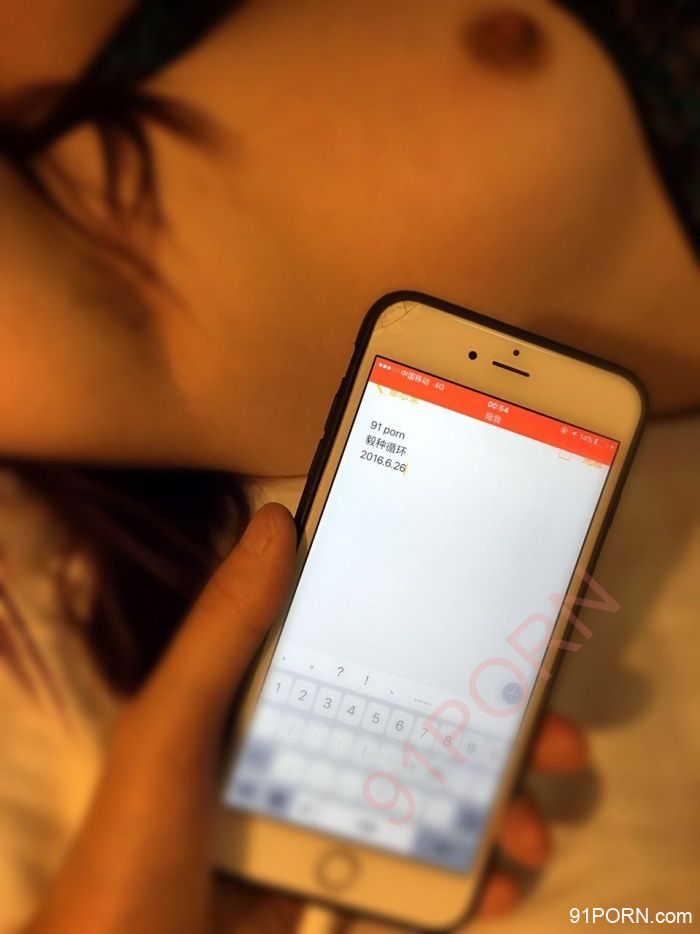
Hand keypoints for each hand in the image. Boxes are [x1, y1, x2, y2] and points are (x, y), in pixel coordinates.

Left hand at [25, 502, 587, 933]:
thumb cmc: (137, 848)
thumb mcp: (172, 730)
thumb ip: (222, 633)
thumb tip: (277, 520)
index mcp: (269, 698)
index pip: (368, 648)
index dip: (438, 636)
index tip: (503, 628)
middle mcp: (306, 749)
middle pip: (419, 723)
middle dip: (499, 731)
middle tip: (558, 743)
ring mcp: (326, 823)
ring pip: (432, 798)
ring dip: (498, 808)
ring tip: (531, 832)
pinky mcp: (338, 888)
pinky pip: (417, 875)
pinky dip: (469, 877)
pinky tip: (500, 883)